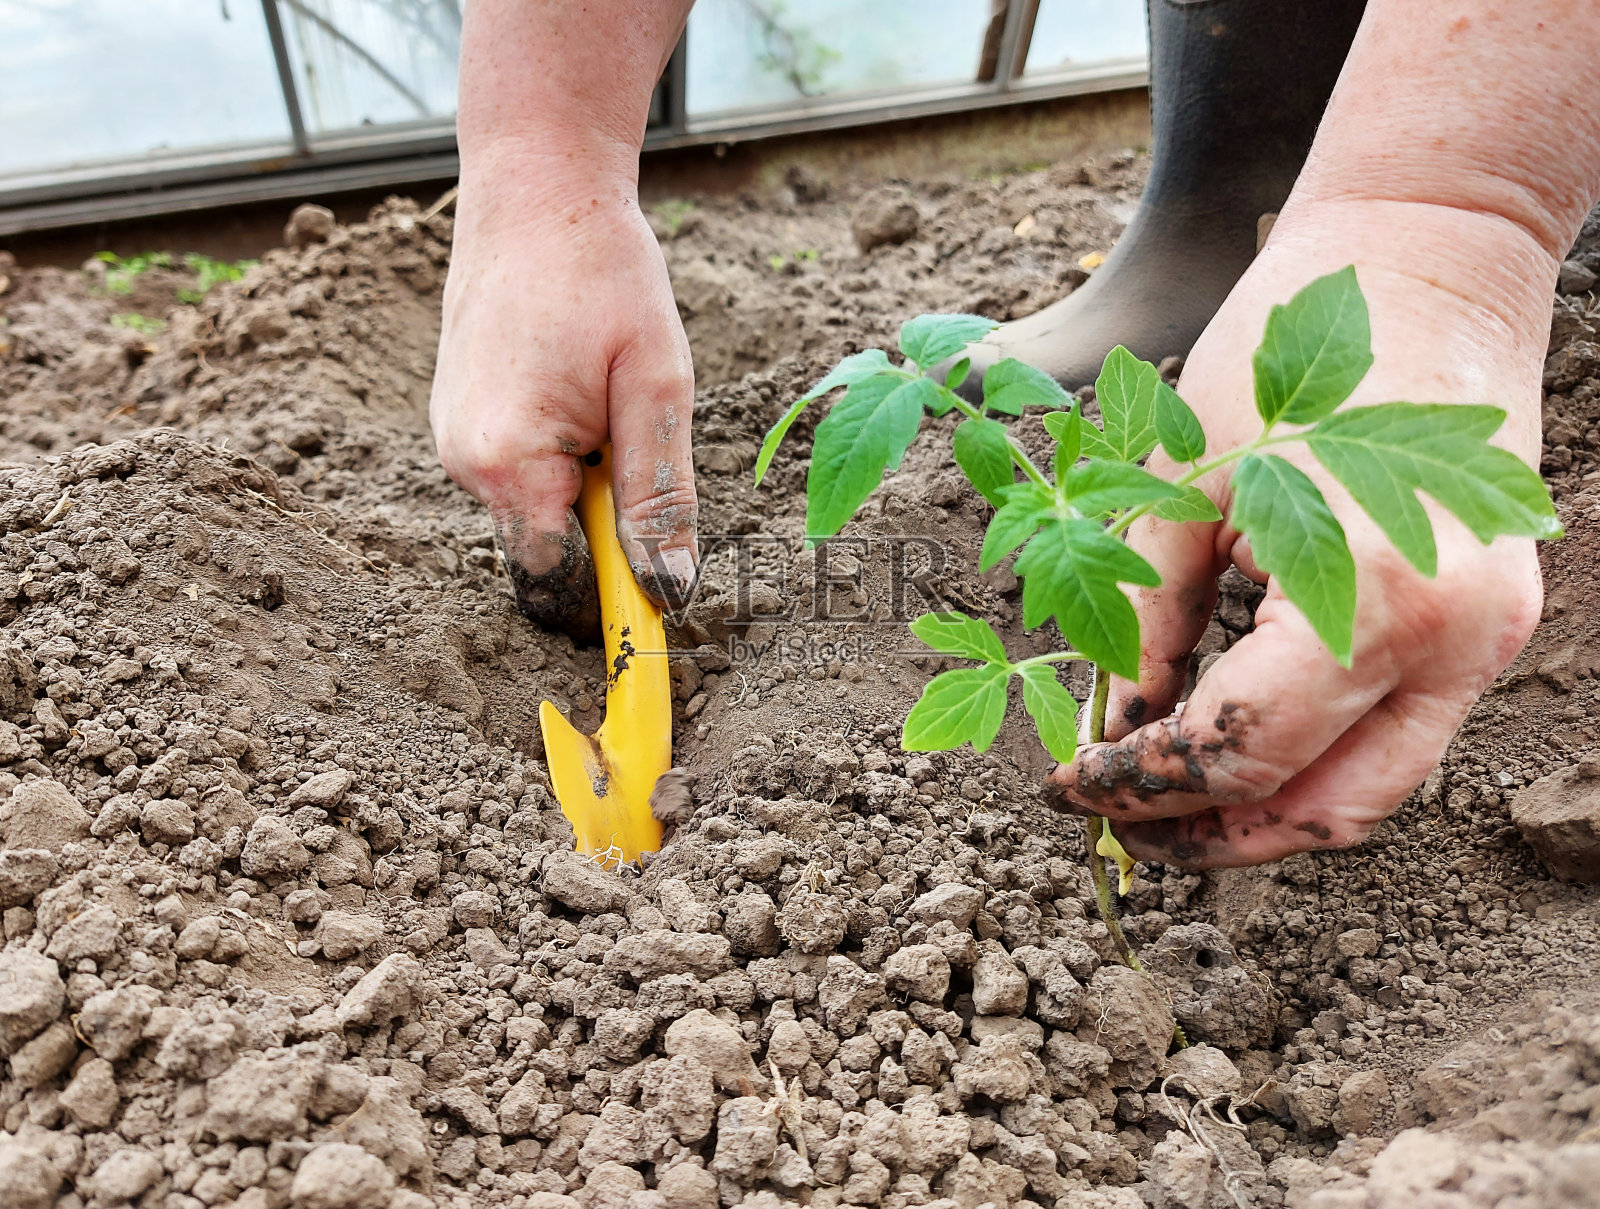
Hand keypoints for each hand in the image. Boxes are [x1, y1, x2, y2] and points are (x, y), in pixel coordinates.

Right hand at [430, 164, 697, 638]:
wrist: (534, 184)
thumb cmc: (601, 270)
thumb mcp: (656, 384)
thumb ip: (660, 495)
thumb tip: (669, 591)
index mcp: (507, 460)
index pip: (558, 579)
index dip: (612, 597)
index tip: (665, 603)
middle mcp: (463, 462)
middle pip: (550, 549)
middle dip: (607, 527)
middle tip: (640, 441)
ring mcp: (453, 441)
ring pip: (538, 510)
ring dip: (588, 485)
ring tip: (607, 396)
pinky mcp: (460, 422)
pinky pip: (521, 473)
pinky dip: (564, 458)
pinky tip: (581, 390)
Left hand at [1046, 203, 1548, 866]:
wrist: (1427, 255)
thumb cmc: (1291, 349)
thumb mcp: (1184, 485)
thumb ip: (1144, 623)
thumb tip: (1109, 727)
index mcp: (1369, 596)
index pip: (1235, 752)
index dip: (1137, 784)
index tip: (1068, 785)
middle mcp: (1451, 641)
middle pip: (1317, 808)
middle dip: (1206, 833)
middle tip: (1118, 824)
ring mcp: (1488, 639)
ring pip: (1371, 792)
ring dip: (1266, 815)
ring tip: (1171, 804)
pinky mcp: (1492, 625)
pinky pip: (1399, 737)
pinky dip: (1315, 759)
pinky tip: (1237, 740)